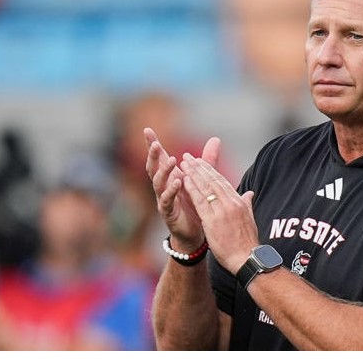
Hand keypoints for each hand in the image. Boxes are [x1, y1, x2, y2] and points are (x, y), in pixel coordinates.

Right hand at [144, 128, 219, 251]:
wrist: (197, 232)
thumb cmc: (196, 204)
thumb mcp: (202, 179)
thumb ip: (207, 160)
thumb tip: (215, 139)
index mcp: (170, 177)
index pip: (160, 158)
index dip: (152, 144)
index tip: (147, 129)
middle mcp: (163, 186)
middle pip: (153, 167)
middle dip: (154, 155)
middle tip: (156, 144)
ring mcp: (163, 199)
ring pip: (158, 183)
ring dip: (164, 171)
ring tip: (172, 161)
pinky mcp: (167, 212)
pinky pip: (166, 200)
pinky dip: (171, 191)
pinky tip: (177, 182)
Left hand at [179, 153, 258, 273]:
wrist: (248, 258)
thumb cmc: (248, 243)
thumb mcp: (250, 219)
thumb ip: (247, 204)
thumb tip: (249, 193)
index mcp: (239, 202)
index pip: (222, 181)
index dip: (210, 170)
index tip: (200, 162)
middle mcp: (231, 203)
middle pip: (212, 180)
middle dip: (199, 167)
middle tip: (188, 157)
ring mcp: (222, 211)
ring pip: (205, 187)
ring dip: (193, 173)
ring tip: (184, 163)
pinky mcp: (213, 221)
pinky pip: (200, 201)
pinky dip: (192, 189)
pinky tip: (184, 180)